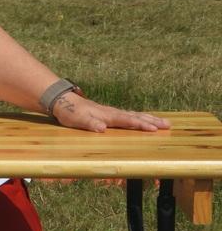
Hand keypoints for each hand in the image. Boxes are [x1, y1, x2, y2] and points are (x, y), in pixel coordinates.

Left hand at [51, 92, 170, 132]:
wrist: (62, 101)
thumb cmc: (70, 112)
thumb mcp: (77, 119)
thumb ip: (90, 123)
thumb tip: (102, 128)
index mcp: (106, 115)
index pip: (126, 120)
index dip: (140, 125)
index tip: (154, 129)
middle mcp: (111, 112)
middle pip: (135, 116)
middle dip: (151, 120)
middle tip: (168, 125)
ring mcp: (110, 112)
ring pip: (133, 114)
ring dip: (148, 118)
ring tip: (164, 122)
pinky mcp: (108, 113)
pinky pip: (128, 115)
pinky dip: (139, 117)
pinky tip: (143, 119)